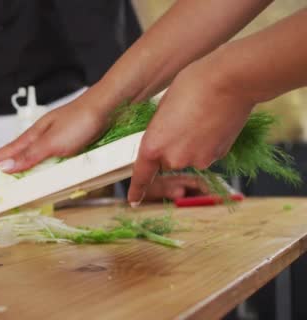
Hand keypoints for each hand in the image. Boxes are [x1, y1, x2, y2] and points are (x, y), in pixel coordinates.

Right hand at [0, 94, 111, 191]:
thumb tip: (4, 168)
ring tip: (4, 189)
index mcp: (31, 138)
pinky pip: (44, 163)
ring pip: (26, 162)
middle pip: (10, 160)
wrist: (108, 106)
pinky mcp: (65, 147)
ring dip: (12, 175)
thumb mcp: (54, 142)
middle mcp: (38, 140)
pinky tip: (37, 178)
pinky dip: (34, 173)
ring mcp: (51, 143)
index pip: (0, 156)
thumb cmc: (82, 120)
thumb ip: (30, 156)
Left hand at [127, 52, 254, 205]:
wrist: (230, 81)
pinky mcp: (218, 156)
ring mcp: (198, 160)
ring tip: (198, 117)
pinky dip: (207, 142)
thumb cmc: (193, 85)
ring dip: (191, 144)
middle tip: (181, 121)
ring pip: (188, 157)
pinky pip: (206, 153)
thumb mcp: (162, 108)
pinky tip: (212, 123)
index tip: (133, 200)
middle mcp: (173, 159)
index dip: (136, 189)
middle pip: (167, 161)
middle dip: (171, 147)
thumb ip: (159, 130)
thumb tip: (165, 139)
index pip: (141, 175)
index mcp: (153, 146)